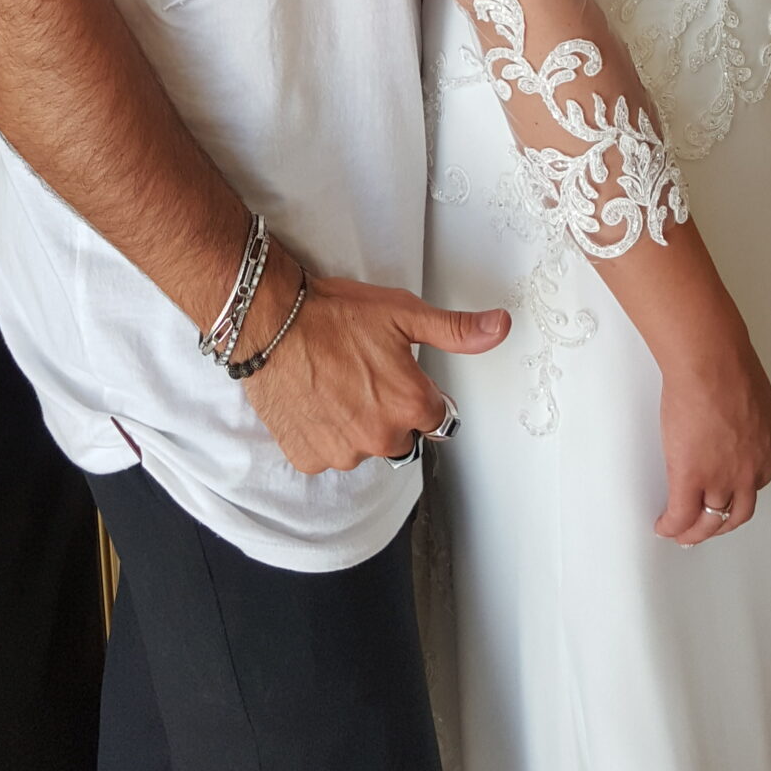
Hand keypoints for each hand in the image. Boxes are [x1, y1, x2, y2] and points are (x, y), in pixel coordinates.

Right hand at [242, 264, 509, 473]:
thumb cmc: (333, 314)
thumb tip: (499, 326)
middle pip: (400, 436)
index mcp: (410, 404)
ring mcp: (342, 452)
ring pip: (362, 447)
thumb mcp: (402, 313)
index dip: (416, 392)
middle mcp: (381, 437)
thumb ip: (455, 330)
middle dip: (387, 412)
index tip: (395, 374)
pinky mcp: (309, 457)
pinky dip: (322, 433)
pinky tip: (313, 401)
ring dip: (354, 425)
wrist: (271, 321)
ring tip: (333, 384)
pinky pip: (327, 453)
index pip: (435, 416)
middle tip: (361, 374)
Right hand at [654, 322, 770, 545]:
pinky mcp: (691, 477)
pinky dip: (672, 526)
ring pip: (710, 520)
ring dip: (696, 532)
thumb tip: (731, 411)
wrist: (710, 363)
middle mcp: (750, 470)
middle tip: (709, 526)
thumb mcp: (753, 395)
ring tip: (683, 534)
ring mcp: (722, 477)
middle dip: (721, 523)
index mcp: (766, 447)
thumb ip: (745, 414)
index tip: (728, 494)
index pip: (755, 483)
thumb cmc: (729, 364)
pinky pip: (680, 513)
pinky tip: (664, 526)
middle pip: (737, 512)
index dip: (738, 493)